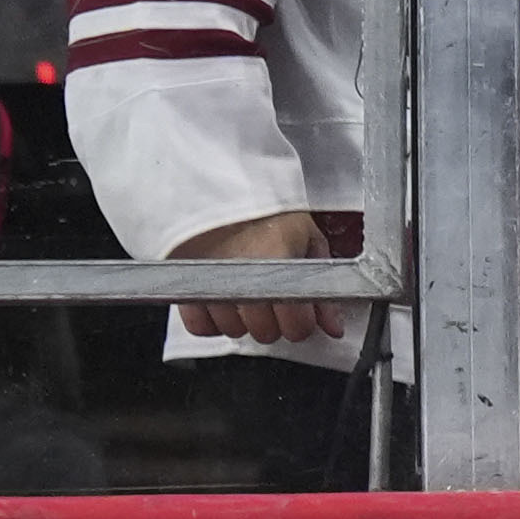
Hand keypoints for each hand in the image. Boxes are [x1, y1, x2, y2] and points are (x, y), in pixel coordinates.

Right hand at [174, 207, 337, 345]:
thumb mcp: (307, 239)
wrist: (221, 185)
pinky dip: (211, 320)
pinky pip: (201, 327)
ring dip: (242, 318)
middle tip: (271, 295)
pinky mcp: (185, 285)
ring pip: (235, 331)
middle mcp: (244, 280)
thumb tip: (333, 327)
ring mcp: (212, 285)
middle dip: (273, 320)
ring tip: (243, 288)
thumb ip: (324, 288)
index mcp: (279, 266)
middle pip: (266, 333)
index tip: (298, 309)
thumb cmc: (266, 209)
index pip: (296, 327)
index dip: (301, 321)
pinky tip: (220, 300)